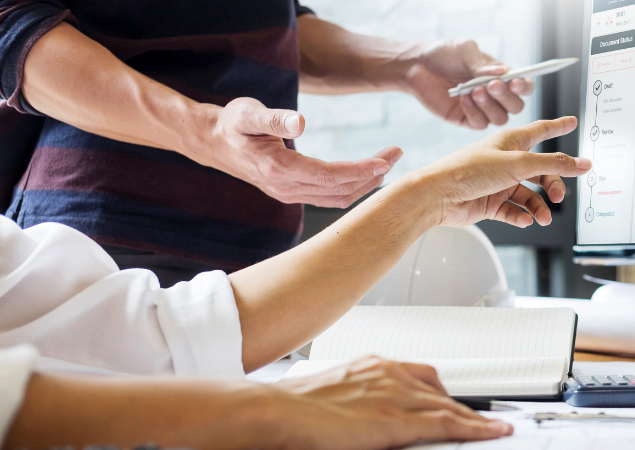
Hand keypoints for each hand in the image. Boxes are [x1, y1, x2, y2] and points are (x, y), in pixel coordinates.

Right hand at [190, 98, 402, 207]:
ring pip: (338, 198)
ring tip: (388, 162)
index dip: (360, 170)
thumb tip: (300, 121)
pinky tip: (367, 174)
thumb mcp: (248, 113)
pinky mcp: (292, 193)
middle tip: (397, 152)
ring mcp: (290, 194)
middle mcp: (287, 189)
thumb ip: (274, 118)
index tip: (385, 160)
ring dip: (366, 183)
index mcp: (280, 170)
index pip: (331, 177)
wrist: (211, 142)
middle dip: (372, 174)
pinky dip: (352, 188)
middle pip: (341, 190)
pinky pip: (329, 197)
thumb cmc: (232, 123)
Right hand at [274, 356, 511, 448]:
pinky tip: (490, 433)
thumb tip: (354, 416)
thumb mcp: (331, 395)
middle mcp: (388, 374)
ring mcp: (395, 395)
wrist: (277, 411)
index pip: (418, 375)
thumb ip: (352, 401)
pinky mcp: (397, 420)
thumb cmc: (291, 408)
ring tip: (492, 428)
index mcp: (371, 366)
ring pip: (448, 406)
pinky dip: (474, 428)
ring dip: (473, 418)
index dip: (439, 391)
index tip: (450, 399)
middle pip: (438, 389)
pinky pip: (447, 424)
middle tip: (476, 418)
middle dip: (459, 404)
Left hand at [404, 116, 590, 228]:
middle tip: (557, 196)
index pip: (541, 131)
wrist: (438, 196)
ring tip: (542, 217)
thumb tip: (582, 163)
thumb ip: (553, 164)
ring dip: (538, 207)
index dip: (558, 126)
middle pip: (541, 171)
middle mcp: (506, 161)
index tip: (572, 122)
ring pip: (529, 195)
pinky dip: (521, 217)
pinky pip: (513, 211)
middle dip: (553, 184)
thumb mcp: (518, 164)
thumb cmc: (469, 170)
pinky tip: (524, 220)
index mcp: (511, 142)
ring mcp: (498, 183)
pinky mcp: (490, 203)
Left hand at [406, 39, 534, 129]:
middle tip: (492, 86)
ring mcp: (482, 110)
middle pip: (516, 107)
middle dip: (506, 98)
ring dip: (490, 106)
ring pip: (500, 119)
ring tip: (474, 90)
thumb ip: (481, 64)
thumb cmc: (446, 54)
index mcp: (502, 77)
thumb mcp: (465, 51)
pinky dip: (474, 112)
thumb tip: (501, 73)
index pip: (524, 87)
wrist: (418, 65)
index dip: (524, 87)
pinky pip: (480, 124)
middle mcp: (496, 96)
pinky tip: (463, 98)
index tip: (516, 82)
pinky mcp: (466, 120)